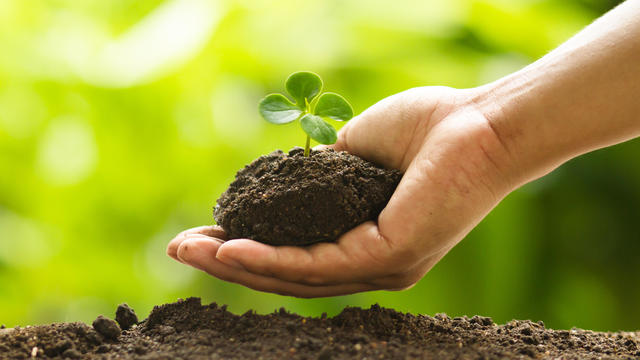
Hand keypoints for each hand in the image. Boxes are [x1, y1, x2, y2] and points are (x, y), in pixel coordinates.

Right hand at [167, 86, 515, 296]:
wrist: (481, 120)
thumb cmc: (427, 130)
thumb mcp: (356, 155)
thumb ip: (320, 177)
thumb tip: (282, 181)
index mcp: (367, 240)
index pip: (298, 255)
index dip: (249, 249)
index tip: (206, 233)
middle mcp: (375, 264)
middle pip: (289, 274)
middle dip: (231, 263)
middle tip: (182, 249)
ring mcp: (385, 265)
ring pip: (298, 276)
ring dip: (240, 265)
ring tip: (193, 251)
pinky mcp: (391, 255)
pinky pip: (320, 264)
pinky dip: (273, 259)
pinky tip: (233, 250)